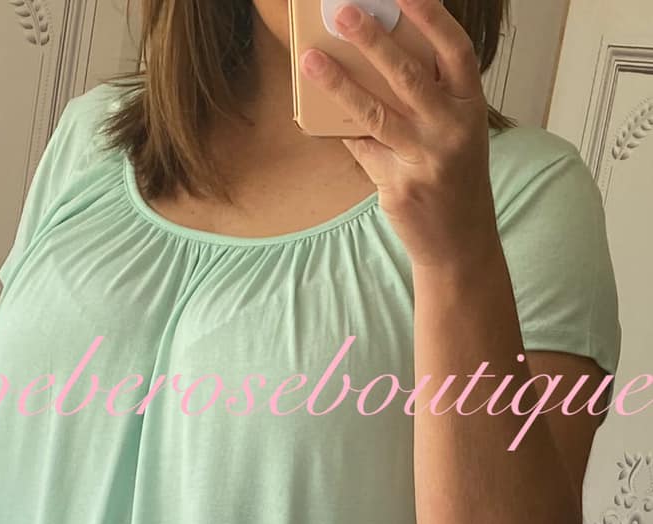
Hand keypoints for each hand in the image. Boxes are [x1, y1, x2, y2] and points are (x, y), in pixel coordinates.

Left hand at [300, 0, 499, 269]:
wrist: (459, 242)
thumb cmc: (453, 178)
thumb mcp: (456, 133)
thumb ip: (429, 100)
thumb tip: (376, 62)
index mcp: (471, 107)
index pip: (454, 50)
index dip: (431, 17)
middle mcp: (451, 130)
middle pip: (407, 76)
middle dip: (372, 40)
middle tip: (343, 13)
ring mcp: (424, 160)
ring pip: (374, 113)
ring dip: (338, 84)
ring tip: (311, 61)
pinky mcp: (398, 186)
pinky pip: (362, 150)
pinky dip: (344, 133)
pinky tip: (320, 117)